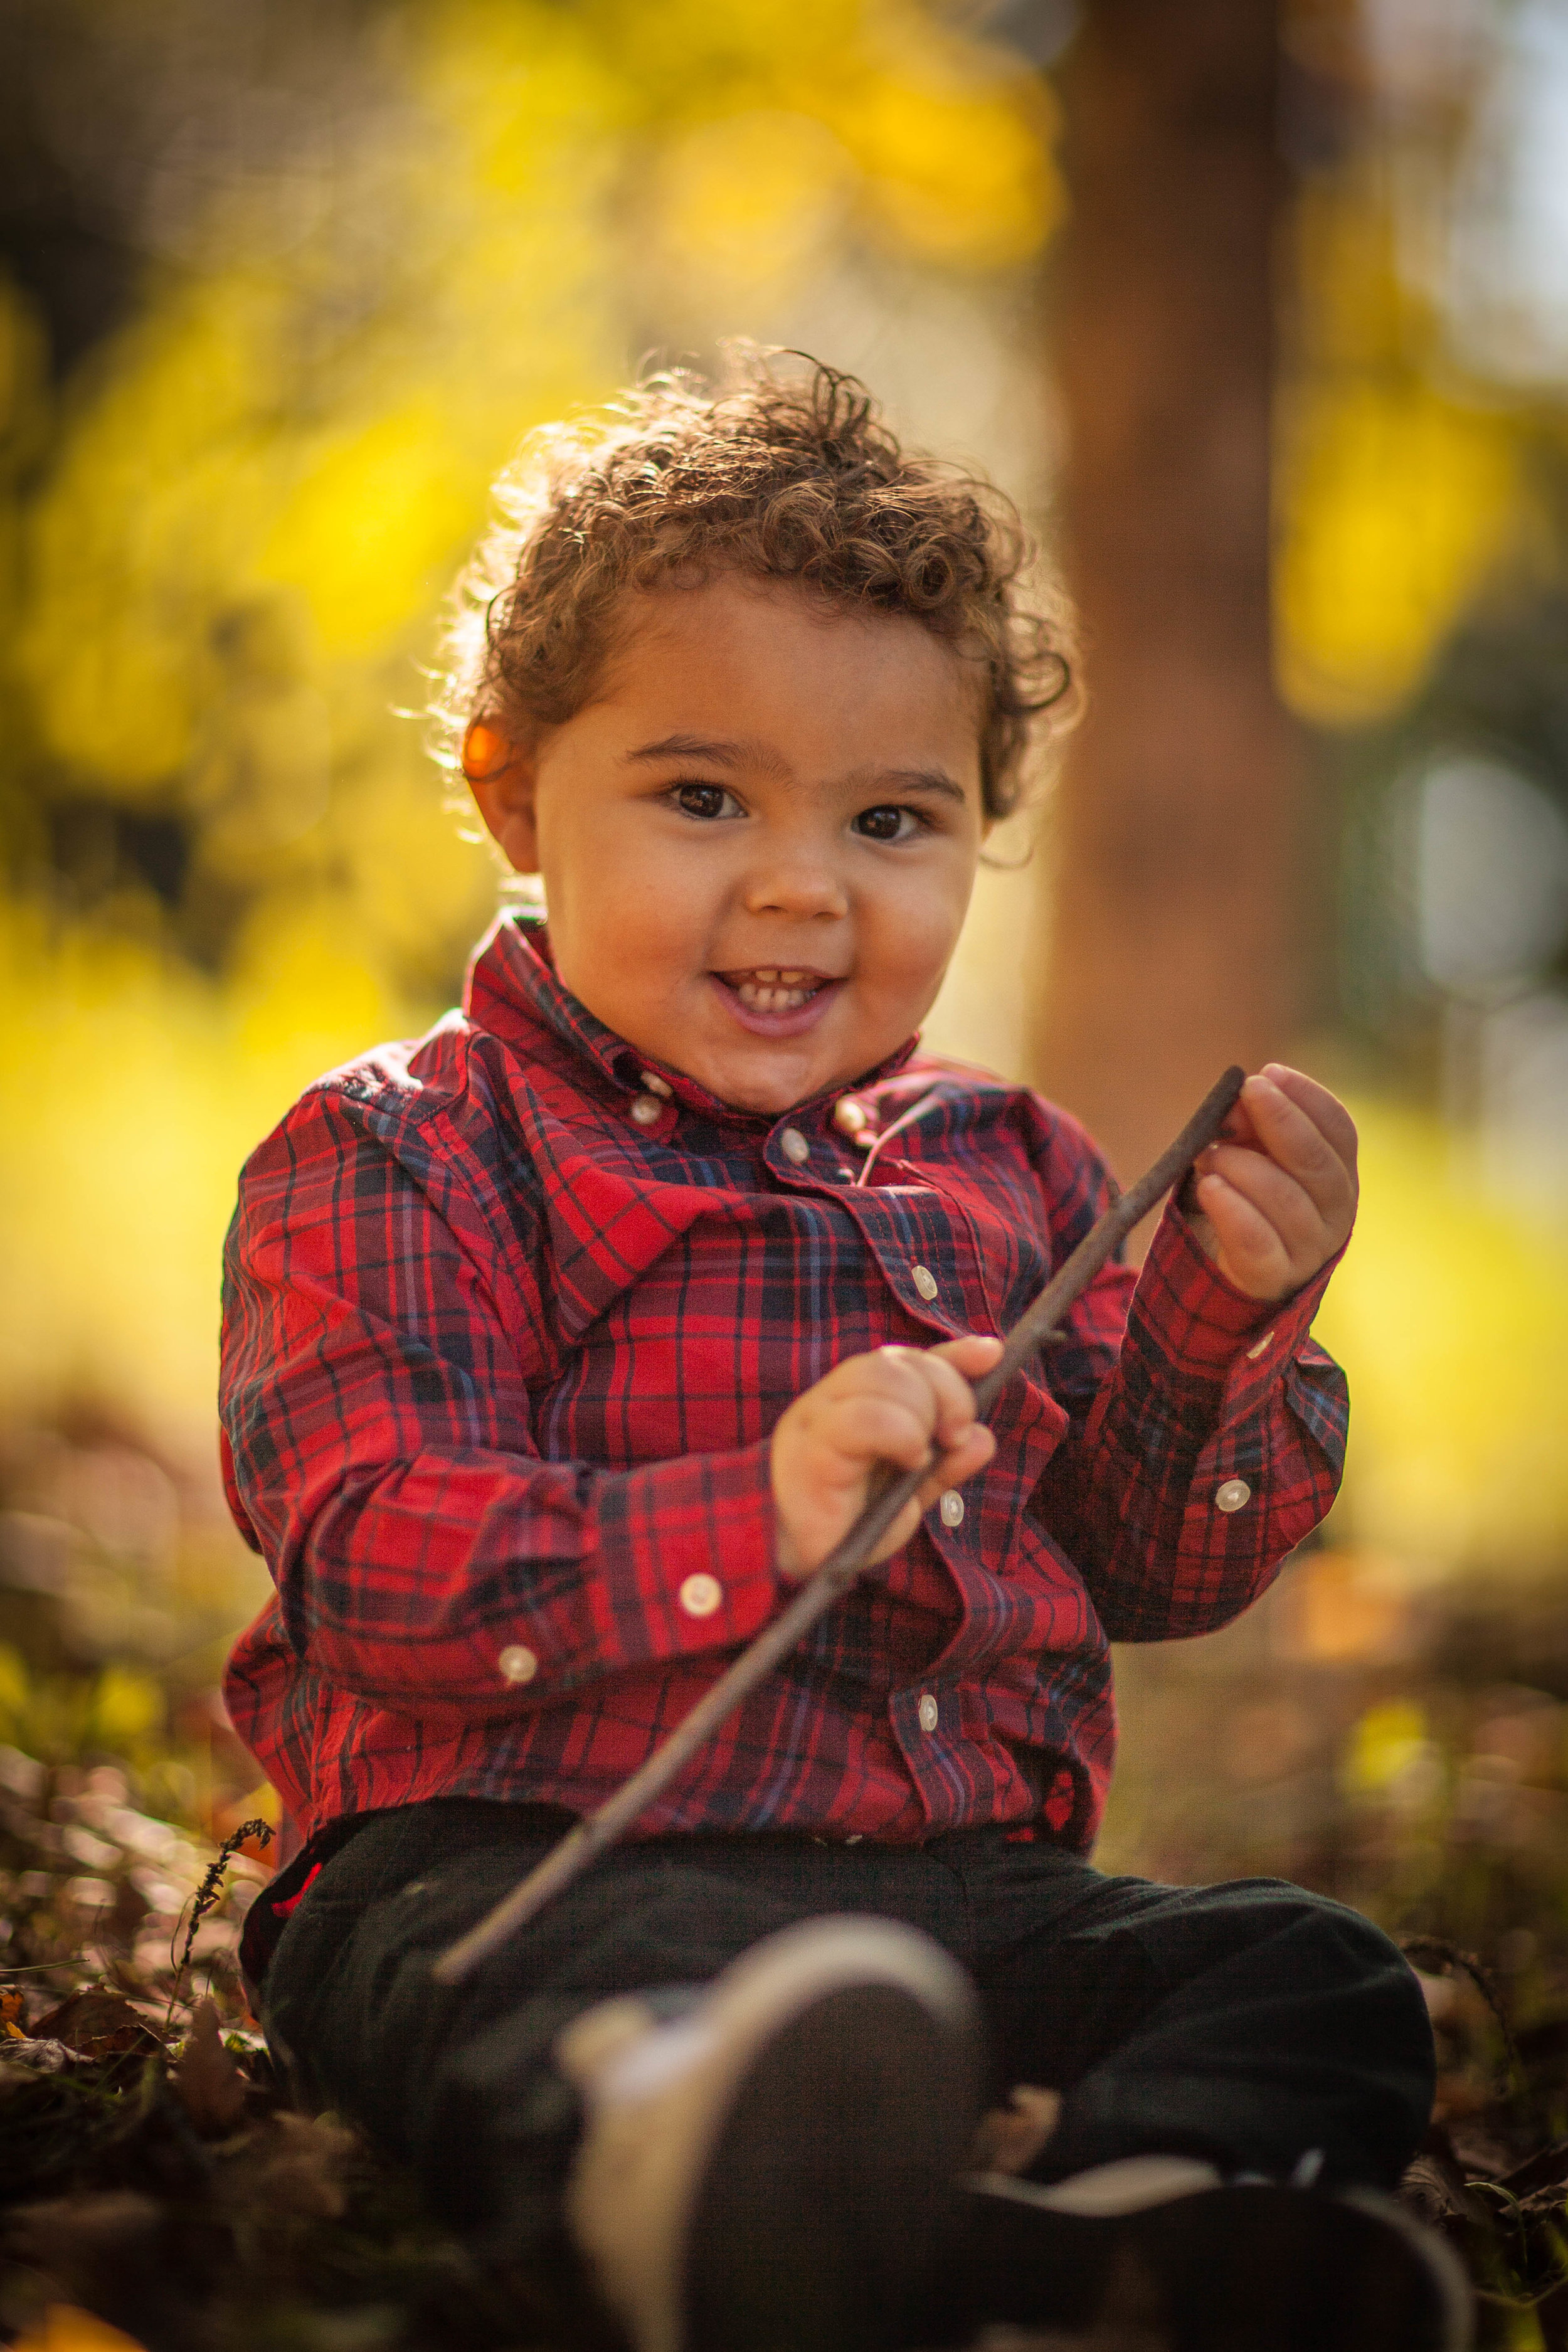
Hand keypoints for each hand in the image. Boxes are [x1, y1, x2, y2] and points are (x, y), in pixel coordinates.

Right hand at [770, 1336, 1001, 1581]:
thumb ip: (944, 1464)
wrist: (789, 1558)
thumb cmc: (845, 1524)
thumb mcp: (908, 1493)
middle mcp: (836, 1397)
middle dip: (946, 1392)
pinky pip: (867, 1416)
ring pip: (883, 1375)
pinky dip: (901, 1434)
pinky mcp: (814, 1443)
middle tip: (954, 1436)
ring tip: (920, 1456)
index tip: (992, 1352)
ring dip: (921, 1414)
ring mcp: (820, 1414)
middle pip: (900, 1360)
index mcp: (858, 1401)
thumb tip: (984, 1437)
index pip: (909, 1360)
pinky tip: (907, 1461)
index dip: (954, 1354)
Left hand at [1185, 1063, 1357, 1301]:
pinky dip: (1232, 1209)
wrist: (1233, 1269)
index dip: (1308, 1097)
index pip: (1340, 1130)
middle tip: (1249, 1091)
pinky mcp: (1273, 1276)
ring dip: (1243, 1166)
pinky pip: (1257, 1242)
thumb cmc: (1247, 1197)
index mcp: (1338, 1174)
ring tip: (1209, 1154)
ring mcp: (1308, 1249)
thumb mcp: (1248, 1152)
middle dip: (1283, 1120)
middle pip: (1318, 1162)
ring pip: (1286, 1200)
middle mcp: (1336, 1212)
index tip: (1271, 1072)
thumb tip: (1240, 1101)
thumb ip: (1247, 1125)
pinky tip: (1209, 1186)